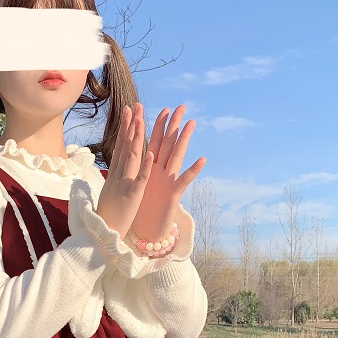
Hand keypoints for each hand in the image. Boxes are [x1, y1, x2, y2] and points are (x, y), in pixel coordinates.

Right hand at [96, 102, 153, 237]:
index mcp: (115, 175)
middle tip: (134, 106)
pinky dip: (144, 166)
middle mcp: (118, 176)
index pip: (121, 147)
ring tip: (141, 120)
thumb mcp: (110, 192)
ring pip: (131, 157)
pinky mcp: (131, 196)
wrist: (102, 236)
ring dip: (136, 138)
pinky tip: (150, 152)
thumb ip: (113, 178)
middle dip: (130, 126)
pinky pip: (139, 179)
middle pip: (125, 146)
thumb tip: (113, 168)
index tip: (129, 112)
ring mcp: (124, 184)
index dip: (125, 129)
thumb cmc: (107, 216)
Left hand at [130, 104, 205, 242]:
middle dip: (173, 125)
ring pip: (176, 156)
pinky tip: (201, 160)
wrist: (147, 232)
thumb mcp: (137, 186)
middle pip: (167, 144)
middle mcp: (161, 172)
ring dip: (184, 140)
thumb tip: (135, 157)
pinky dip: (193, 171)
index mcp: (150, 168)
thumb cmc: (141, 209)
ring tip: (192, 123)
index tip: (159, 108)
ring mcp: (168, 181)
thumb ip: (139, 170)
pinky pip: (184, 181)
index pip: (153, 142)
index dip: (155, 126)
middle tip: (181, 106)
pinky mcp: (172, 195)